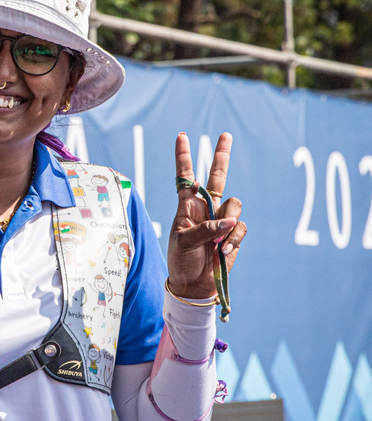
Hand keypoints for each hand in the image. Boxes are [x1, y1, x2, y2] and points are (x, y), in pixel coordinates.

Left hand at [167, 132, 246, 298]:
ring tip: (215, 243)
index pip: (185, 177)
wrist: (194, 285)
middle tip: (225, 134)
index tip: (181, 136)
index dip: (184, 157)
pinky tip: (223, 251)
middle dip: (221, 156)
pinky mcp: (233, 234)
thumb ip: (205, 229)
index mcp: (187, 206)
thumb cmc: (181, 261)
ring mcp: (221, 220)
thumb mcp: (184, 243)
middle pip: (217, 177)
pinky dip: (233, 238)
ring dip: (227, 223)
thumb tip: (229, 221)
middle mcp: (205, 209)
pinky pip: (240, 227)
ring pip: (234, 205)